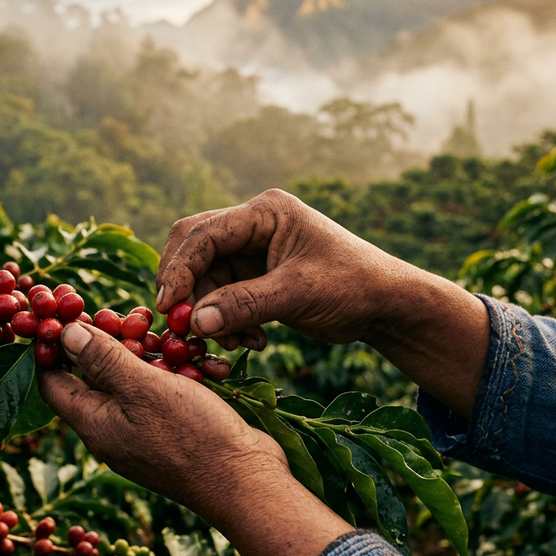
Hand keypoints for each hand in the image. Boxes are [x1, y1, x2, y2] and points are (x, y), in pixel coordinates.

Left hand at [37, 321, 288, 515]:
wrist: (247, 482)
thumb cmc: (191, 436)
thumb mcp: (142, 388)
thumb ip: (103, 359)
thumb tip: (63, 334)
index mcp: (95, 424)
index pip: (53, 382)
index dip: (51, 347)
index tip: (62, 313)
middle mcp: (114, 430)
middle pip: (95, 376)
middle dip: (110, 341)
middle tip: (129, 314)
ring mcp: (145, 432)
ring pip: (135, 380)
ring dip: (150, 353)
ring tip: (167, 331)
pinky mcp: (175, 430)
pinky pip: (165, 392)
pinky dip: (178, 371)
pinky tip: (200, 357)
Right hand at [156, 188, 407, 348]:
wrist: (385, 306)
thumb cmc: (352, 286)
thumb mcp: (298, 294)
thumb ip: (244, 305)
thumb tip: (195, 322)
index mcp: (265, 213)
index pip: (205, 233)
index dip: (181, 268)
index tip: (169, 306)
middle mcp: (252, 226)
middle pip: (195, 250)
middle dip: (187, 290)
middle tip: (181, 327)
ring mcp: (252, 252)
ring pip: (205, 280)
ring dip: (210, 314)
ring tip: (234, 343)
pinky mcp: (254, 278)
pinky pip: (221, 298)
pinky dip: (226, 322)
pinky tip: (251, 342)